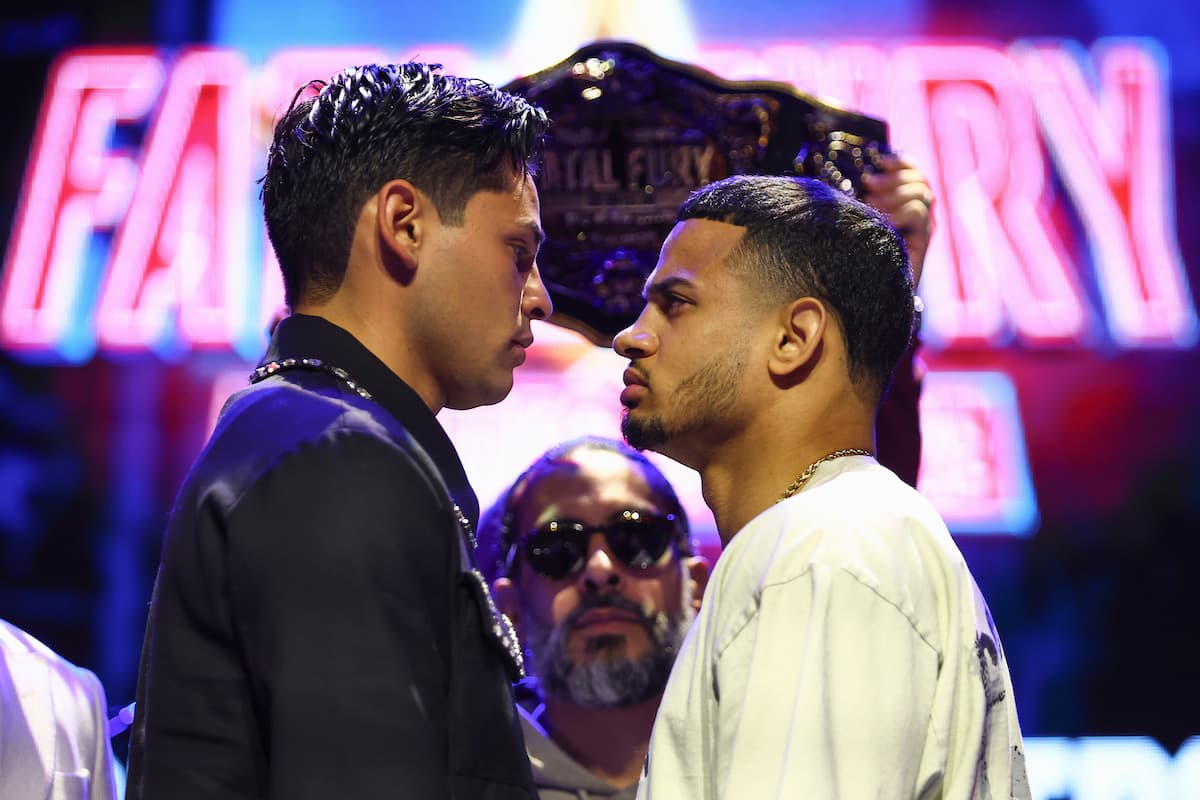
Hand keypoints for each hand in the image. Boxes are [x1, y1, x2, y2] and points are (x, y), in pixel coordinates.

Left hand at [861, 154, 934, 287]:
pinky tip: (883, 223)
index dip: (900, 162)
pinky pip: (919, 214)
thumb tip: (855, 177)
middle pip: (920, 180)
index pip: (914, 172)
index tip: (879, 160)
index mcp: (905, 203)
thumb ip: (861, 199)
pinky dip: (899, 213)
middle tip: (867, 185)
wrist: (867, 294)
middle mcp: (919, 214)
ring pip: (921, 194)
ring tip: (870, 205)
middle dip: (892, 178)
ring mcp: (923, 228)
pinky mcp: (923, 241)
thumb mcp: (857, 220)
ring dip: (893, 195)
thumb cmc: (855, 255)